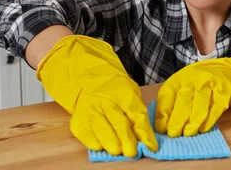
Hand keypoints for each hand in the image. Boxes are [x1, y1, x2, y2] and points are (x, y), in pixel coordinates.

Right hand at [36, 35, 157, 156]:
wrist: (87, 80)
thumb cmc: (114, 90)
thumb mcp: (130, 93)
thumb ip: (136, 112)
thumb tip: (143, 135)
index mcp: (124, 94)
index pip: (137, 114)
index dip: (144, 132)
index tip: (151, 146)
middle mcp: (107, 101)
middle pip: (119, 121)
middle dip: (126, 137)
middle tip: (132, 151)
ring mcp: (91, 110)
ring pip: (101, 126)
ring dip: (110, 140)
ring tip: (116, 151)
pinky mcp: (79, 120)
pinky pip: (85, 132)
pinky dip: (92, 140)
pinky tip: (99, 146)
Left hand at [155, 32, 230, 137]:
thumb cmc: (222, 82)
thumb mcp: (200, 85)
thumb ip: (185, 97)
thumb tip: (166, 118)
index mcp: (188, 74)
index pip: (169, 91)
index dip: (163, 110)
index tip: (158, 126)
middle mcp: (198, 74)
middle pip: (182, 98)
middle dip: (175, 118)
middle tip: (171, 134)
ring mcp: (214, 79)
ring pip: (197, 103)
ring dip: (190, 121)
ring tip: (185, 134)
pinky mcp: (229, 87)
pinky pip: (216, 106)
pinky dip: (208, 119)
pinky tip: (203, 128)